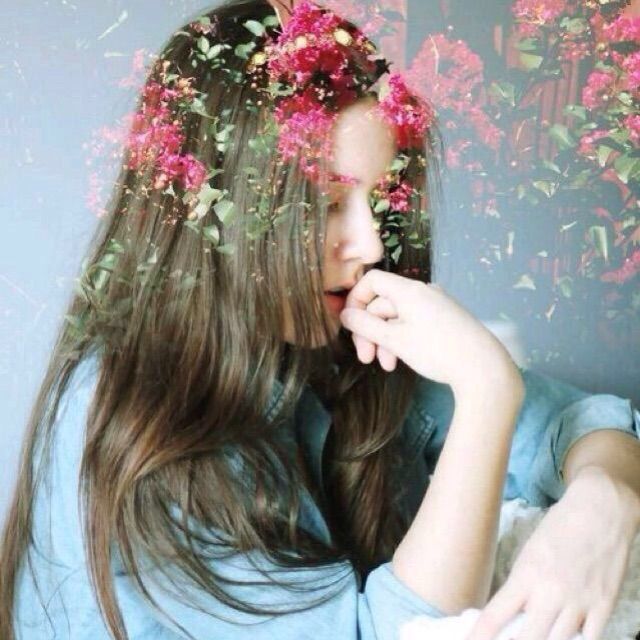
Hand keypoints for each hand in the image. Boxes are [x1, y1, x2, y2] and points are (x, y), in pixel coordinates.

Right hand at [339, 269, 519, 392]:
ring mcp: (436, 305)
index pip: (372, 281)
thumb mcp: (395, 340)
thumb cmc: (437, 351)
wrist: (484, 369)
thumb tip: (345, 315)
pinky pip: (414, 324)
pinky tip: (401, 361)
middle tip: (365, 358)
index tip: (350, 325)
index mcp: (409, 290)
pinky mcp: (445, 320)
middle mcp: (423, 292)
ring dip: (385, 341)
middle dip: (370, 332)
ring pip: (397, 318)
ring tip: (386, 366)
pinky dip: (402, 340)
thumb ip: (366, 326)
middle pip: (383, 304)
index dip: (355, 300)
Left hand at [464, 470, 637, 639]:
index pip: (497, 614)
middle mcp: (551, 592)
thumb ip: (522, 584)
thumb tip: (514, 613)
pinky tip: (566, 638)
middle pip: (528, 638)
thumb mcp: (530, 551)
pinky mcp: (604, 606)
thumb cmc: (561, 526)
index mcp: (526, 574)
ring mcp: (579, 602)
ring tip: (536, 638)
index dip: (481, 635)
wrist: (600, 510)